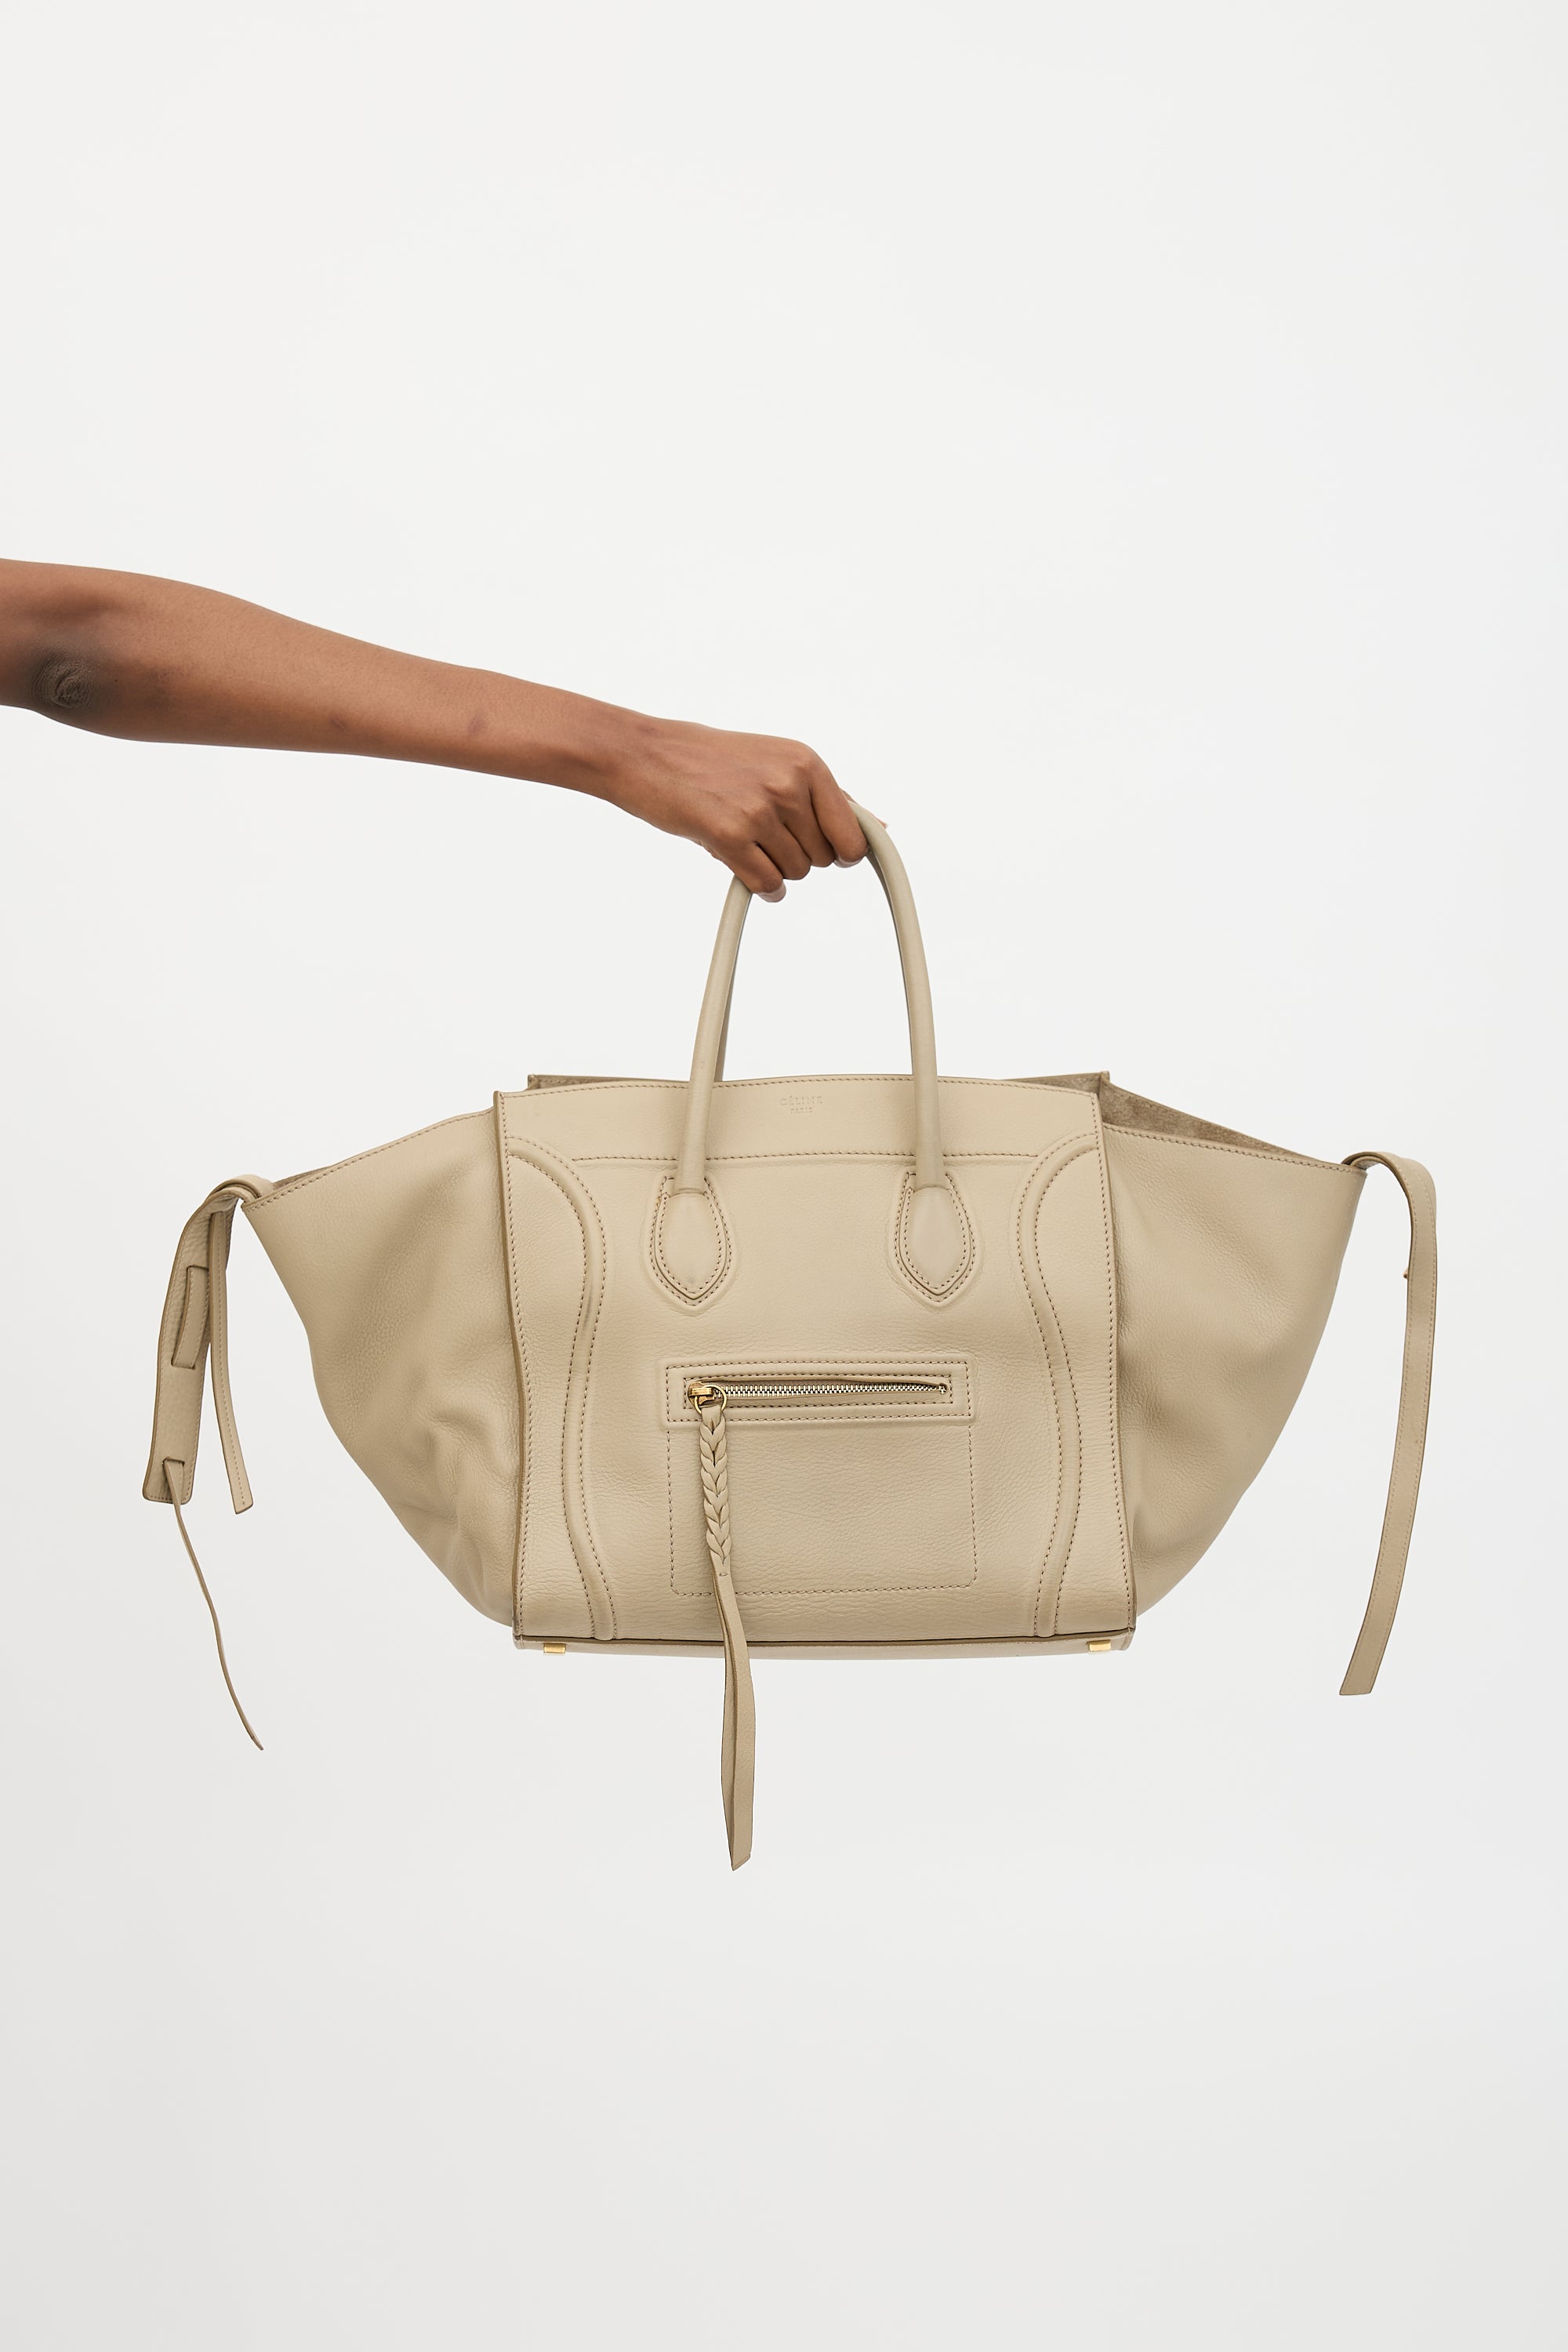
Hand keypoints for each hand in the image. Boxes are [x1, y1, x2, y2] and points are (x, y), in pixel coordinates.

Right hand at [597, 713, 866, 897]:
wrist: (646, 754)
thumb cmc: (711, 761)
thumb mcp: (777, 761)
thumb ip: (830, 797)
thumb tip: (879, 827)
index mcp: (807, 763)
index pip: (853, 834)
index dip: (838, 852)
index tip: (819, 848)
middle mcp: (789, 784)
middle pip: (824, 859)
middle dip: (798, 855)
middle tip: (763, 832)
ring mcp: (759, 810)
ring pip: (795, 874)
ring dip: (774, 868)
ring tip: (744, 838)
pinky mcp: (729, 836)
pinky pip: (768, 884)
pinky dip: (760, 886)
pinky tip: (741, 864)